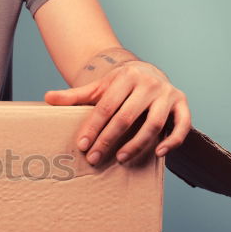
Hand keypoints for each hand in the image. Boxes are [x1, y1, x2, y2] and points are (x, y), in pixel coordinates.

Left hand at [44, 61, 190, 164]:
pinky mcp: (182, 104)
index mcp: (126, 77)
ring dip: (137, 143)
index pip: (106, 106)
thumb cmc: (119, 86)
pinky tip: (159, 153)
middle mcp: (149, 83)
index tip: (82, 146)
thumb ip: (74, 96)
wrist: (146, 73)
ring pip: (154, 123)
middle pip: (127, 116)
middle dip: (109, 139)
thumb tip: (47, 98)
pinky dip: (173, 140)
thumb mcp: (97, 88)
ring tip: (120, 159)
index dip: (93, 127)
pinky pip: (183, 124)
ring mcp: (167, 94)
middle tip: (95, 158)